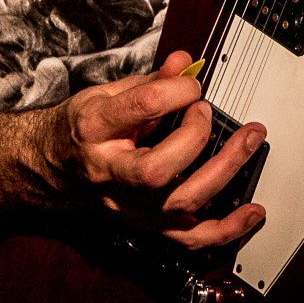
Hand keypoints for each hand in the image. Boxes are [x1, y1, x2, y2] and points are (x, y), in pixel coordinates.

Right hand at [48, 50, 265, 249]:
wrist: (51, 169)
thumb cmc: (80, 130)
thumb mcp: (104, 94)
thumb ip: (149, 82)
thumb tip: (186, 64)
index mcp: (94, 130)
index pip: (141, 109)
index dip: (176, 91)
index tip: (191, 85)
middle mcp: (110, 174)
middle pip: (158, 170)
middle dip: (196, 136)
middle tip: (205, 111)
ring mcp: (129, 207)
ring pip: (180, 203)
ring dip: (224, 172)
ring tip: (249, 141)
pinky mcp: (146, 226)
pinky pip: (189, 239)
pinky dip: (226, 229)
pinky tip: (252, 212)